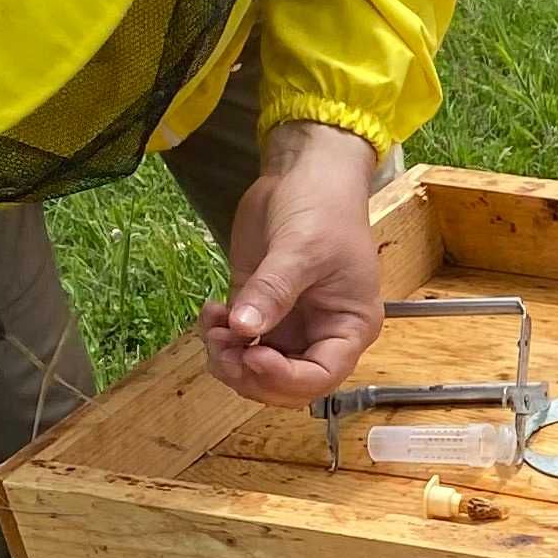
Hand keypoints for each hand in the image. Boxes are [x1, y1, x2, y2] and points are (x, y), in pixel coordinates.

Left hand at [201, 122, 384, 404]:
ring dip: (228, 359)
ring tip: (212, 326)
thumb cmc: (323, 208)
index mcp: (348, 326)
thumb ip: (273, 291)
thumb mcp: (301, 249)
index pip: (322, 377)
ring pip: (255, 369)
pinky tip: (209, 312)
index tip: (253, 356)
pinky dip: (217, 337)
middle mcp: (320, 334)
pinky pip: (237, 343)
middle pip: (285, 384)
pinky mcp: (259, 310)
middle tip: (222, 346)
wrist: (304, 173)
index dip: (286, 378)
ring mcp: (288, 324)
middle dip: (249, 374)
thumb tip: (244, 330)